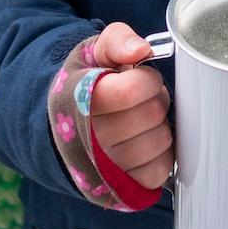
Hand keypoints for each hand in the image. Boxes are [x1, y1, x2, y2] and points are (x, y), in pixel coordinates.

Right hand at [90, 23, 173, 189]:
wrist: (67, 122)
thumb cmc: (88, 82)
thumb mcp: (95, 51)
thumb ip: (118, 40)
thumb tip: (141, 50)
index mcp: (79, 101)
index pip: (129, 92)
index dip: (146, 80)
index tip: (140, 75)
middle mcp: (89, 141)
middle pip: (151, 115)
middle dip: (155, 99)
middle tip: (143, 97)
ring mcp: (106, 169)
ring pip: (159, 141)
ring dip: (159, 125)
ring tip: (142, 119)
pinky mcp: (123, 187)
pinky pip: (160, 169)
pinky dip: (160, 153)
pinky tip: (144, 141)